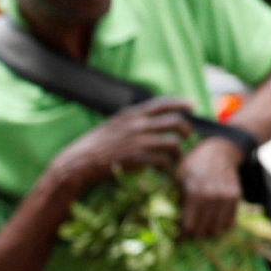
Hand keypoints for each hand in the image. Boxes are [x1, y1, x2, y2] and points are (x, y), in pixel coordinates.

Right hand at [45, 98, 190, 199]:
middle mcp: (138, 125)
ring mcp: (139, 142)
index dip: (181, 103)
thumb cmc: (93, 145)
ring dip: (177, 151)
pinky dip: (165, 165)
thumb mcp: (112, 124)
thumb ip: (131, 119)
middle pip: (176, 122)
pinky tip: (161, 167)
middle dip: (186, 129)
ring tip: (174, 156)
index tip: (192, 106)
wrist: (78, 162)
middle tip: (186, 136)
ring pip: (173, 142)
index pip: (164, 103)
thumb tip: (149, 118)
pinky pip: (163, 160)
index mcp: (131, 114)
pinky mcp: (139, 159)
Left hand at [176, 131, 244, 239]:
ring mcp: (227, 198)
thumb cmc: (192, 165)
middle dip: (195, 234)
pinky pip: (230, 221)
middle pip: (203, 230)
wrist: (219, 151)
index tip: (178, 234)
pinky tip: (212, 223)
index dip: (182, 233)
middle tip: (188, 232)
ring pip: (217, 228)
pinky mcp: (236, 197)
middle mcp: (212, 197)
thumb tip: (167, 220)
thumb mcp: (178, 178)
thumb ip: (176, 198)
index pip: (189, 226)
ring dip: (208, 231)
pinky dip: (221, 225)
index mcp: (195, 193)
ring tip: (201, 227)